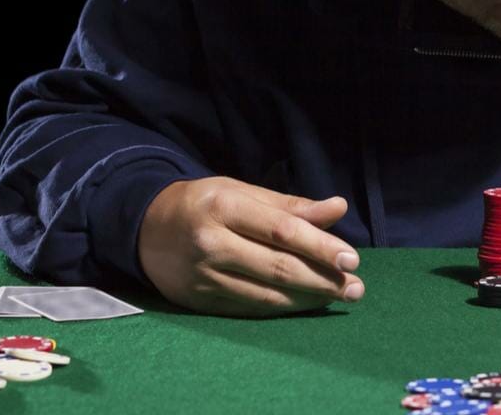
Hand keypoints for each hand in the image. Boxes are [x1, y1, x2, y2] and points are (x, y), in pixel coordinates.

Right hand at [137, 176, 364, 317]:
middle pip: (277, 267)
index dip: (320, 246)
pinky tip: (306, 303)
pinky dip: (282, 308)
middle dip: (322, 279)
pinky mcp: (199, 302)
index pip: (282, 231)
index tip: (352, 259)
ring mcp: (203, 277)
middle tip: (355, 287)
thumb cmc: (204, 204)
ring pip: (266, 295)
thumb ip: (290, 205)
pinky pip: (250, 309)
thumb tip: (338, 208)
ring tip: (339, 296)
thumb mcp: (242, 192)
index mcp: (224, 207)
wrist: (144, 227)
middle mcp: (211, 243)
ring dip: (308, 298)